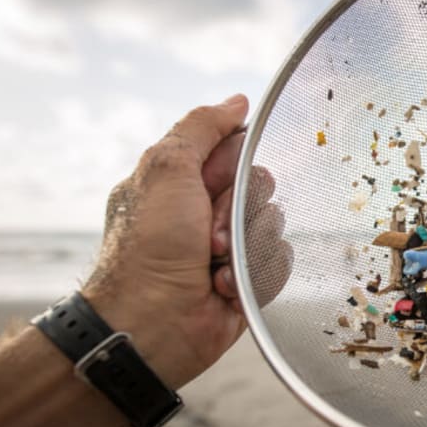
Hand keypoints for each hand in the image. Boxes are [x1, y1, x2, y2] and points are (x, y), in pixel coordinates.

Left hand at [82, 95, 290, 388]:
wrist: (152, 324)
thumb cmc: (148, 249)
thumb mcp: (165, 168)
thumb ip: (201, 128)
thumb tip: (237, 102)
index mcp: (182, 181)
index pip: (234, 149)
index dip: (234, 163)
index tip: (214, 182)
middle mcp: (205, 212)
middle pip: (260, 184)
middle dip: (240, 208)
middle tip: (208, 232)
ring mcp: (228, 248)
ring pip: (274, 223)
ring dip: (245, 244)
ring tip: (212, 265)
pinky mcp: (247, 281)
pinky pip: (279, 261)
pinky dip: (255, 274)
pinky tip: (223, 287)